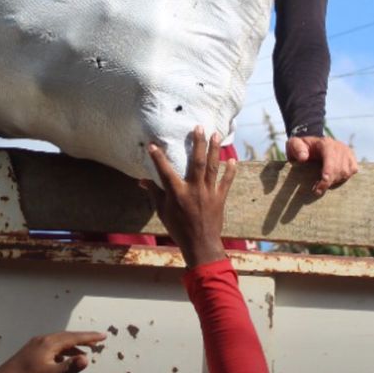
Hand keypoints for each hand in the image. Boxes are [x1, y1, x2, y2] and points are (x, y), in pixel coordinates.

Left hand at [0, 330, 107, 372]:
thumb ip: (69, 367)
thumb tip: (87, 359)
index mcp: (49, 343)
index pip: (74, 337)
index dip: (90, 337)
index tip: (103, 336)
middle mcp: (43, 340)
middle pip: (67, 337)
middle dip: (83, 339)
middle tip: (98, 341)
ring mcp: (36, 345)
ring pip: (59, 342)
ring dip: (73, 346)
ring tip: (84, 353)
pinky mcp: (31, 351)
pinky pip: (52, 347)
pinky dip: (63, 351)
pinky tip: (64, 359)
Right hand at [143, 126, 235, 267]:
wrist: (200, 244)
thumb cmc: (178, 229)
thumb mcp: (162, 212)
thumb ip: (154, 193)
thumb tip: (141, 181)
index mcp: (177, 193)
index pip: (165, 171)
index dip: (158, 157)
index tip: (152, 145)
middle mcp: (194, 189)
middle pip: (197, 161)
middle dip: (198, 143)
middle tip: (199, 127)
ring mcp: (208, 193)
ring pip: (213, 167)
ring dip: (214, 150)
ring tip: (215, 135)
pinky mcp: (220, 198)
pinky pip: (226, 181)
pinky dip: (230, 170)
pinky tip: (232, 158)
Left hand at [286, 135, 358, 194]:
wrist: (311, 144)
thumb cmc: (301, 147)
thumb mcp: (294, 144)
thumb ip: (296, 148)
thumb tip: (303, 158)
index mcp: (326, 143)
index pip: (331, 158)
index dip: (329, 171)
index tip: (323, 181)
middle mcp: (339, 147)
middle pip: (339, 168)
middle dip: (329, 181)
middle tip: (318, 191)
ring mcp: (347, 152)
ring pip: (346, 171)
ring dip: (336, 181)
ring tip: (324, 185)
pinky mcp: (352, 158)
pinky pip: (353, 171)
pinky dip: (344, 178)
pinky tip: (334, 180)